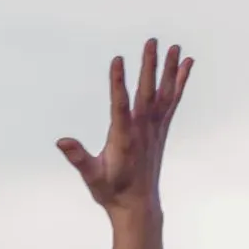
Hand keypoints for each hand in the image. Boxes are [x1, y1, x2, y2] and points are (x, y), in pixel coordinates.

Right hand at [56, 39, 191, 216]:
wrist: (138, 206)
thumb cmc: (111, 192)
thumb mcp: (91, 176)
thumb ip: (78, 158)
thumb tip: (62, 142)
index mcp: (123, 139)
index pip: (120, 106)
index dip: (118, 82)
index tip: (117, 60)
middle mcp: (142, 131)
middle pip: (147, 93)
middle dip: (149, 67)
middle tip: (152, 42)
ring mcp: (155, 129)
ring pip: (164, 94)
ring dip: (170, 70)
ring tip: (175, 47)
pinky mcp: (161, 130)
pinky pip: (173, 101)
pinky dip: (180, 83)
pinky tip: (187, 65)